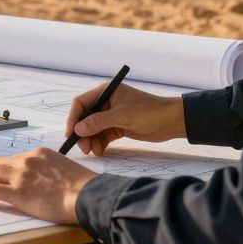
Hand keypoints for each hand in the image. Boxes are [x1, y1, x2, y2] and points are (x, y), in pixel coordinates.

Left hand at [0, 148, 95, 222]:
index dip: (5, 170)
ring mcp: (21, 175)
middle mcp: (27, 160)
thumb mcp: (64, 168)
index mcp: (39, 154)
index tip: (2, 178)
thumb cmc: (83, 186)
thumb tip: (46, 181)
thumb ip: (50, 170)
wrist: (87, 195)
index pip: (14, 159)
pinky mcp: (18, 192)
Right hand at [65, 82, 185, 155]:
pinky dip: (100, 143)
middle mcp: (106, 102)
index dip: (73, 118)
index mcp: (106, 92)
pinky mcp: (118, 126)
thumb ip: (98, 122)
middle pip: (86, 117)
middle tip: (83, 147)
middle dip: (83, 132)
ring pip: (94, 128)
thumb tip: (78, 129)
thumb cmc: (148, 112)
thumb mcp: (121, 116)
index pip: (81, 103)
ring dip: (91, 140)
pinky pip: (103, 135)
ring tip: (93, 151)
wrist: (171, 122)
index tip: (71, 133)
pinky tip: (100, 150)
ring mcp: (112, 115)